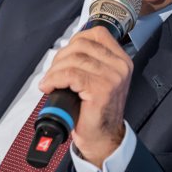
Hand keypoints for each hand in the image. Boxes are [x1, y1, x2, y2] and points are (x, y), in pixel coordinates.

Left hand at [38, 26, 132, 167]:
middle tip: (53, 74)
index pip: (97, 33)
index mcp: (121, 60)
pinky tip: (50, 87)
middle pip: (81, 44)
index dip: (75, 40)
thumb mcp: (99, 78)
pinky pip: (70, 75)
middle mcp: (120, 65)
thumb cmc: (96, 110)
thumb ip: (90, 60)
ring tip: (50, 83)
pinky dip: (55, 79)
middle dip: (60, 57)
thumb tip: (65, 50)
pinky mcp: (101, 89)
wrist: (102, 138)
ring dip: (54, 71)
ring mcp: (112, 77)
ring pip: (73, 60)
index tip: (65, 55)